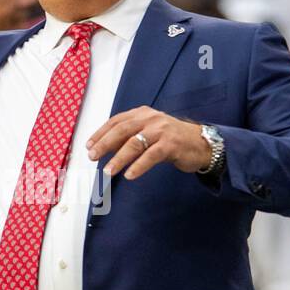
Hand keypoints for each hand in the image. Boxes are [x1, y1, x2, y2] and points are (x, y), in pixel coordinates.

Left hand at [86, 107, 211, 179]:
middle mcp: (151, 119)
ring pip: (135, 143)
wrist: (201, 143)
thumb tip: (104, 148)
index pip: (117, 121)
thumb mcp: (149, 132)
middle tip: (92, 157)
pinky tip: (129, 175)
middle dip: (104, 144)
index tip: (88, 146)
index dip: (101, 133)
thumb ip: (130, 136)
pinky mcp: (171, 144)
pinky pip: (151, 155)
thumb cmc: (171, 139)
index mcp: (142, 113)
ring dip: (119, 158)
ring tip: (108, 171)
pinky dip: (139, 166)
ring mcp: (161, 130)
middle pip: (122, 130)